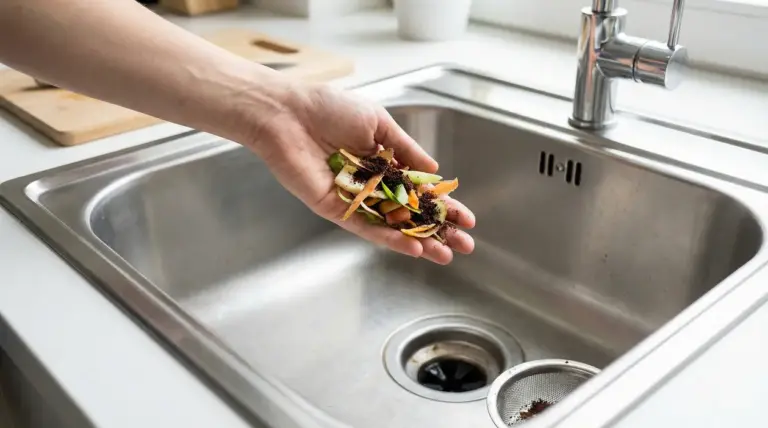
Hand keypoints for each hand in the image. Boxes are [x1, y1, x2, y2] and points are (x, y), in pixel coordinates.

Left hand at [246, 81, 474, 264]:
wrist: (288, 114)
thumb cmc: (329, 109)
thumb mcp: (378, 123)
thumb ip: (406, 149)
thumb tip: (434, 169)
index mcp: (383, 161)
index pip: (420, 189)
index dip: (443, 204)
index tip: (466, 219)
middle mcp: (371, 183)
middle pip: (410, 213)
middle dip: (438, 230)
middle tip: (463, 245)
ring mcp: (354, 199)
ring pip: (392, 226)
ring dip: (419, 241)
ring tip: (445, 255)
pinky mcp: (336, 209)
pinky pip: (366, 227)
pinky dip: (390, 238)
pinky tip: (413, 247)